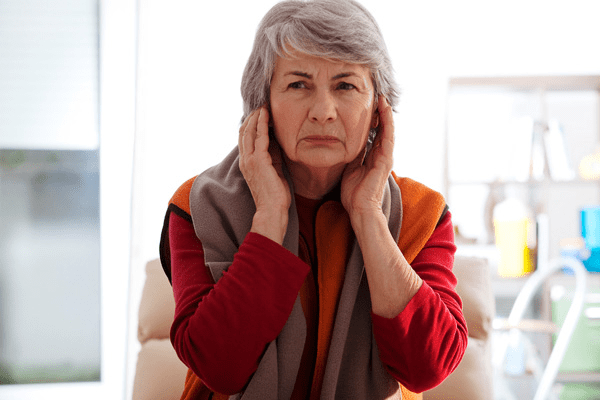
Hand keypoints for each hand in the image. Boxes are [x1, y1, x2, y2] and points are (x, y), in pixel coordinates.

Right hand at [239, 106, 290, 242]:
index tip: (260, 113)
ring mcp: (250, 160)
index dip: (250, 124)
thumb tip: (277, 140)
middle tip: (261, 104)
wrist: (272, 210)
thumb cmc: (275, 195)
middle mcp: (245, 160)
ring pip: (249, 131)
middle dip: (252, 116)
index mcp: (247, 163)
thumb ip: (273, 155)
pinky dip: (262, 123)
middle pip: (244, 131)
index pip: (245, 138)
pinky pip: (259, 137)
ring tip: (263, 105)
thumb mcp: (274, 170)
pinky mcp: (258, 161)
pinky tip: (266, 114)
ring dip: (256, 116)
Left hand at [341, 96, 393, 221]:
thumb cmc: (353, 194)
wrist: (360, 208)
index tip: (368, 107)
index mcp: (373, 158)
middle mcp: (382, 156)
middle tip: (377, 97)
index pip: (375, 134)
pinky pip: (388, 137)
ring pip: (388, 130)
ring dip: (386, 114)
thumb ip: (352, 156)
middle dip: (381, 114)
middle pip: (383, 130)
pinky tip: (385, 111)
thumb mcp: (349, 169)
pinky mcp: (386, 159)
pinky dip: (387, 123)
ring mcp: (386, 157)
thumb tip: (345, 144)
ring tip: (383, 99)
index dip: (373, 121)